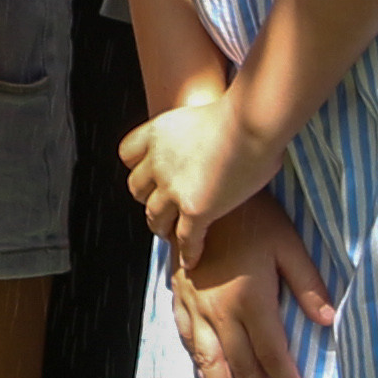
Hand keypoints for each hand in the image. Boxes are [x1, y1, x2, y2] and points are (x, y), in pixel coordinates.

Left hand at [122, 92, 275, 264]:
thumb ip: (197, 135)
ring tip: (169, 236)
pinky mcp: (194, 209)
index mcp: (157, 132)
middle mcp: (158, 160)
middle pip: (137, 188)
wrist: (249, 123)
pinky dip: (187, 252)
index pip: (129, 154)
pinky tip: (192, 262)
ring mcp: (173, 187)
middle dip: (148, 199)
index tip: (149, 176)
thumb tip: (218, 142)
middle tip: (162, 208)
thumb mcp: (202, 115)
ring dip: (161, 229)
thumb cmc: (241, 114)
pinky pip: (185, 238)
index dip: (139, 168)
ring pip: (155, 217)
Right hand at [167, 193, 337, 377]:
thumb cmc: (253, 217)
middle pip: (240, 366)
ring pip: (209, 360)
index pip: (272, 354)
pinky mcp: (180, 295)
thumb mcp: (288, 244)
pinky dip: (197, 362)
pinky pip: (186, 337)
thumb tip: (328, 321)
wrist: (202, 192)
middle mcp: (219, 311)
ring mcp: (195, 305)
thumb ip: (308, 284)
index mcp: (250, 300)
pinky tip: (203, 375)